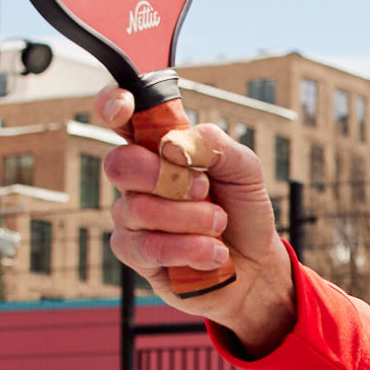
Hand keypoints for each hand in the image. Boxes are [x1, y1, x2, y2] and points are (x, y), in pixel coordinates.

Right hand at [97, 87, 297, 354]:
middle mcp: (139, 180)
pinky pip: (149, 247)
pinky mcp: (136, 256)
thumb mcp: (244, 168)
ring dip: (193, 218)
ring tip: (219, 224)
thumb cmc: (243, 210)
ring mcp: (132, 218)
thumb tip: (171, 143)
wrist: (256, 265)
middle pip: (120, 163)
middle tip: (204, 188)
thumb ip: (212, 144)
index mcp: (161, 148)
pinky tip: (214, 253)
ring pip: (140, 208)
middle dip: (165, 175)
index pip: (123, 119)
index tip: (122, 108)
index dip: (113, 105)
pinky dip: (191, 248)